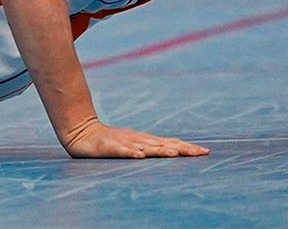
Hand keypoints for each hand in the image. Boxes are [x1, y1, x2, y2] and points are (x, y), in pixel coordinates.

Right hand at [62, 117, 209, 158]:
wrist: (82, 132)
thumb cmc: (110, 141)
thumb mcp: (133, 145)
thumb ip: (150, 148)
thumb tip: (174, 151)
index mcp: (145, 141)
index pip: (170, 143)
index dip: (187, 147)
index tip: (205, 152)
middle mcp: (138, 140)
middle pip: (163, 144)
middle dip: (182, 148)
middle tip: (199, 152)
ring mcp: (124, 142)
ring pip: (145, 146)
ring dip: (159, 150)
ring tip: (173, 154)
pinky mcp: (109, 147)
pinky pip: (120, 150)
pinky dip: (130, 152)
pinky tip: (138, 156)